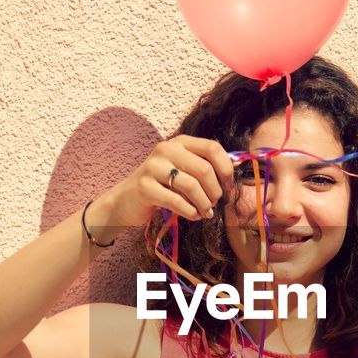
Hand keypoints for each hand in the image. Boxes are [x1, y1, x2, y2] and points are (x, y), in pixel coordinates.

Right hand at [105, 135, 234, 226]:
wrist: (126, 200)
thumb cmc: (162, 186)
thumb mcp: (182, 170)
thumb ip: (203, 168)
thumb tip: (230, 179)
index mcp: (180, 142)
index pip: (212, 148)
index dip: (225, 169)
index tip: (227, 186)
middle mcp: (166, 149)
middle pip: (204, 169)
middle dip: (215, 191)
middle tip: (214, 203)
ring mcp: (153, 167)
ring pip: (191, 186)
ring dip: (204, 204)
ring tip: (205, 212)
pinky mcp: (145, 187)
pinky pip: (177, 201)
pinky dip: (190, 212)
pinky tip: (193, 216)